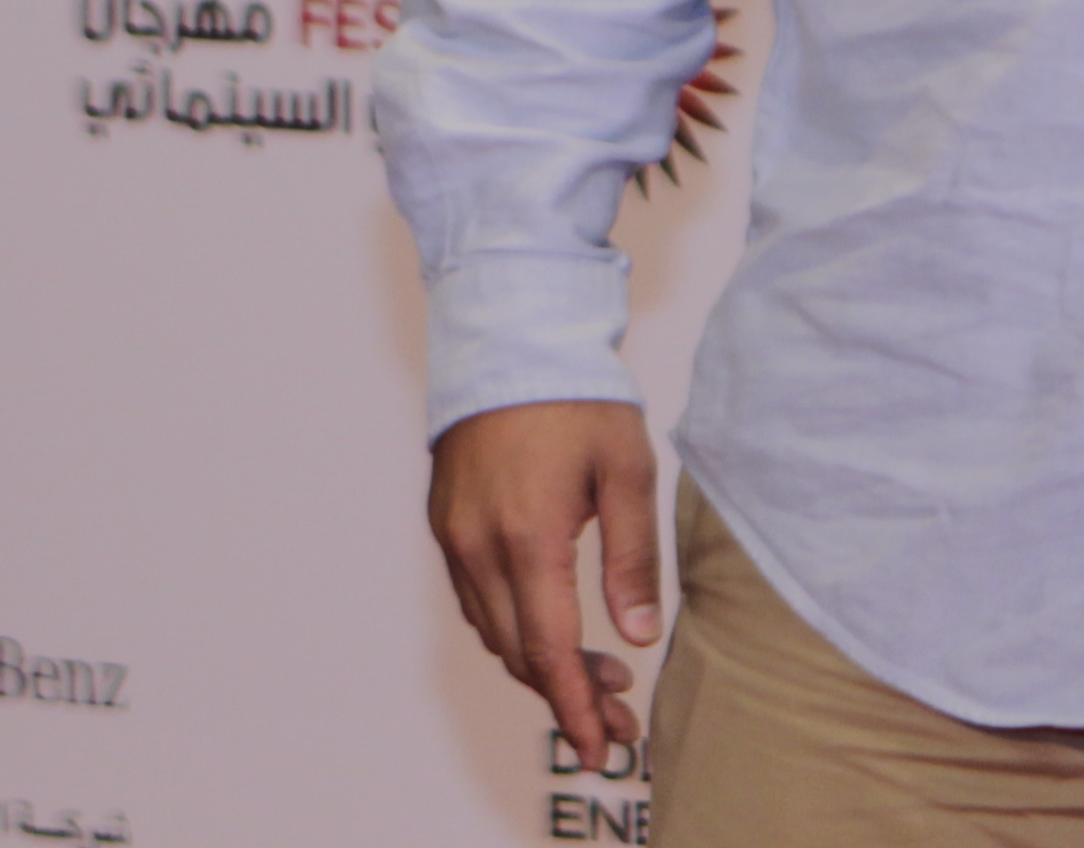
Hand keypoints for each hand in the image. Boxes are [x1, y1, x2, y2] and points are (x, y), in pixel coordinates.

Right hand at [427, 399, 660, 762]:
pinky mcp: (445, 522)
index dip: (576, 705)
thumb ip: (633, 557)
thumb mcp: (627, 470)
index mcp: (527, 535)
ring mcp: (454, 535)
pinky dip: (512, 626)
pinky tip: (551, 626)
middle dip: (567, 694)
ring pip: (492, 630)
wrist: (510, 337)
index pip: (548, 647)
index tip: (603, 746)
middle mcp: (478, 544)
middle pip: (517, 650)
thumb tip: (637, 634)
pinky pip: (475, 597)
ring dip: (540, 661)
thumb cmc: (578, 397)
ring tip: (601, 676)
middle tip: (620, 715)